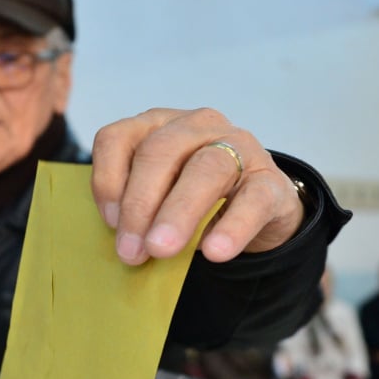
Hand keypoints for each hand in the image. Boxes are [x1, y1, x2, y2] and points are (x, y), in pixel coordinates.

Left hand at [91, 108, 304, 265]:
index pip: (120, 137)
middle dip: (140, 203)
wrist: (258, 210)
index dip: (108, 179)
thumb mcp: (157, 197)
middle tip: (131, 250)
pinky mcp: (271, 180)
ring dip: (179, 212)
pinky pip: (253, 199)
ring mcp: (239, 147)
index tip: (109, 221)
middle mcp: (197, 126)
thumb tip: (123, 242)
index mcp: (159, 126)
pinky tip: (214, 252)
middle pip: (161, 151)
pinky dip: (232, 227)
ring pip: (207, 168)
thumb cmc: (194, 201)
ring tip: (163, 250)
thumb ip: (137, 209)